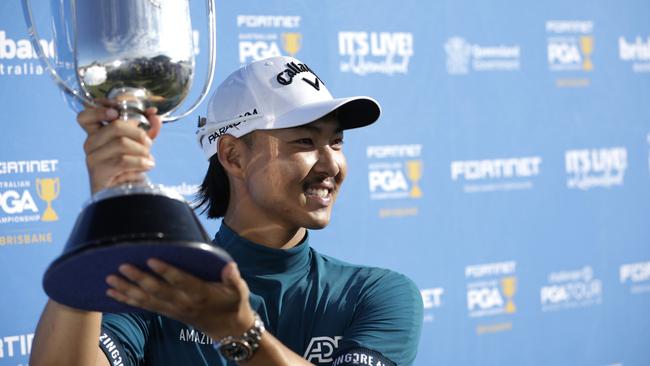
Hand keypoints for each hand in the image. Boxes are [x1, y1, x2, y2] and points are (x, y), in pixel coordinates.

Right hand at [76, 105, 161, 193]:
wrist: (124, 195)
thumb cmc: (130, 168)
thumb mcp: (140, 145)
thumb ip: (148, 129)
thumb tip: (155, 115)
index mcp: (97, 134)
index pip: (85, 116)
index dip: (100, 110)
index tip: (117, 113)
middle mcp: (91, 144)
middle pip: (116, 126)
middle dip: (140, 134)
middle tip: (148, 144)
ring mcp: (93, 158)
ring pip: (122, 143)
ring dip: (143, 151)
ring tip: (148, 160)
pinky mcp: (98, 172)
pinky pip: (123, 160)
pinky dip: (141, 163)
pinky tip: (147, 166)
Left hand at [105, 259, 254, 339]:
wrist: (229, 329)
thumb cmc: (233, 303)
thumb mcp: (239, 291)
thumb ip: (234, 278)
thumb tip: (230, 266)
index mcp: (200, 293)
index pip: (180, 281)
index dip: (166, 271)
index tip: (151, 260)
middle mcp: (183, 302)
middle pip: (157, 290)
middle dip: (138, 279)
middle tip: (122, 267)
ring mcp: (173, 309)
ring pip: (147, 300)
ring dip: (127, 290)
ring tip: (110, 280)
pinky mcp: (168, 313)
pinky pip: (145, 307)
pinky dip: (128, 300)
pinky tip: (112, 294)